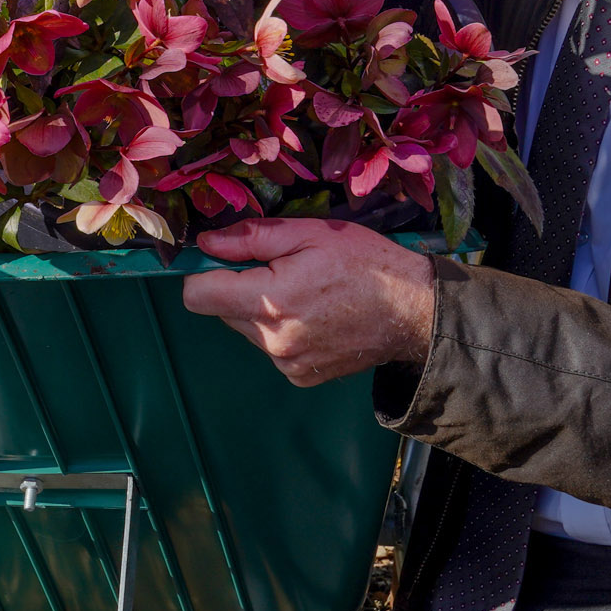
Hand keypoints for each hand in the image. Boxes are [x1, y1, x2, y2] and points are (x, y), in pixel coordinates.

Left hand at [183, 219, 435, 386]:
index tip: (222, 260)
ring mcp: (287, 363)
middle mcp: (273, 340)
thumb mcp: (309, 234)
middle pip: (222, 311)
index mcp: (270, 301)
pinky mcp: (301, 376)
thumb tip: (206, 243)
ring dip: (262, 310)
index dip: (203, 273)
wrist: (413, 311)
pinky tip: (314, 316)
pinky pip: (271, 348)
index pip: (198, 296)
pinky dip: (282, 331)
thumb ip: (251, 238)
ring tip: (304, 292)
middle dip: (238, 288)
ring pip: (247, 329)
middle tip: (279, 270)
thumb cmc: (365, 264)